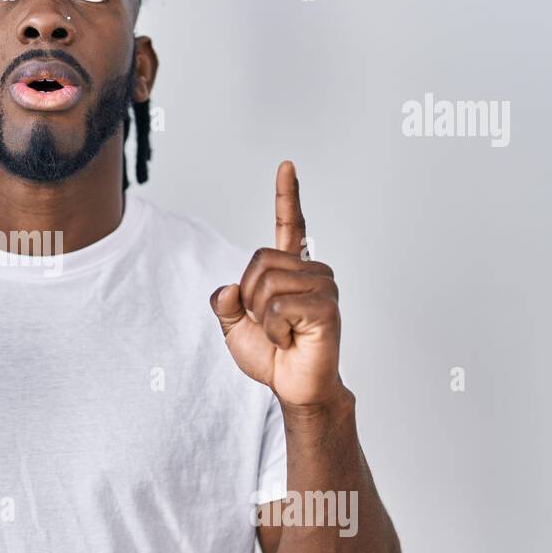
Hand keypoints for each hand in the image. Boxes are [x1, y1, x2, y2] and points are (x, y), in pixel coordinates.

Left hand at [210, 161, 342, 408]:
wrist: (293, 387)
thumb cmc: (272, 356)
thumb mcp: (233, 326)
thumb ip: (224, 303)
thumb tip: (227, 288)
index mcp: (291, 270)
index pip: (291, 225)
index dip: (287, 195)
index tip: (287, 165)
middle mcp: (311, 271)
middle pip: (259, 260)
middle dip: (248, 297)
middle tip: (269, 324)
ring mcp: (323, 286)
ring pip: (266, 284)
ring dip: (261, 317)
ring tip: (283, 333)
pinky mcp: (326, 307)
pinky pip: (278, 307)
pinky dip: (273, 329)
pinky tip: (291, 340)